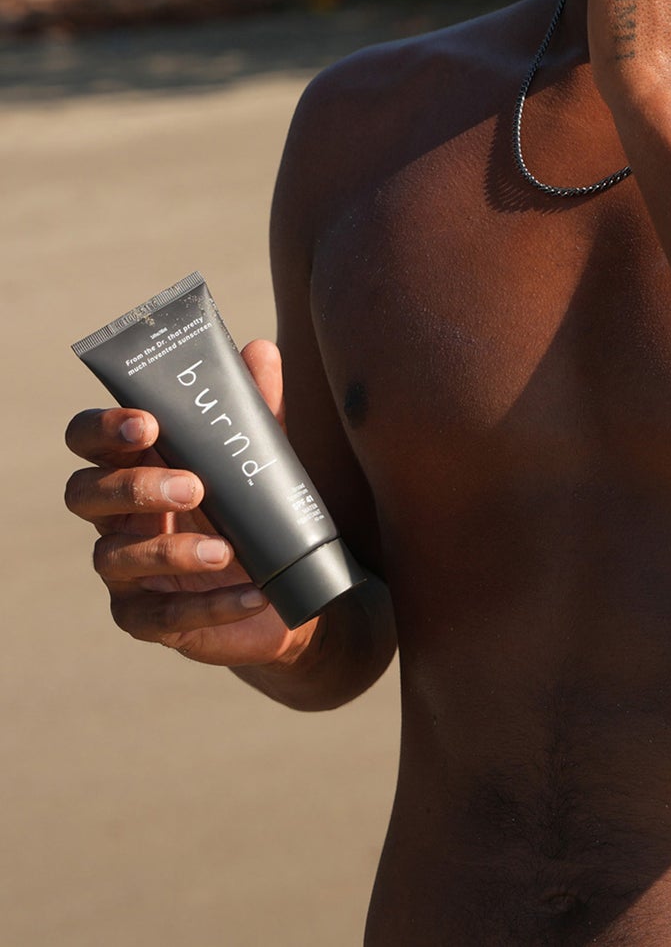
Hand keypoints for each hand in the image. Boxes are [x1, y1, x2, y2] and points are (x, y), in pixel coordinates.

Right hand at [64, 339, 314, 668]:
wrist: (287, 588)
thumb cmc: (253, 507)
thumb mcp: (257, 456)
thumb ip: (254, 408)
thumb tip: (259, 349)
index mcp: (132, 465)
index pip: (90, 440)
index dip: (104, 428)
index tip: (147, 422)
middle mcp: (115, 517)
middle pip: (84, 494)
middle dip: (132, 486)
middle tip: (194, 485)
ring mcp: (124, 572)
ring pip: (113, 558)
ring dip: (169, 551)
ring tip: (225, 549)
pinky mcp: (147, 620)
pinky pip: (160, 618)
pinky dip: (208, 607)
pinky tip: (252, 595)